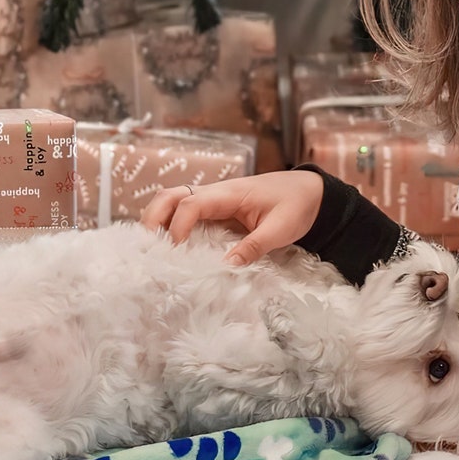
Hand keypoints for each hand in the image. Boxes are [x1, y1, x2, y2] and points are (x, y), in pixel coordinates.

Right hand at [138, 170, 324, 264]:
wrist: (312, 192)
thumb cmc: (297, 205)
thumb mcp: (280, 229)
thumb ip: (253, 247)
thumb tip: (225, 267)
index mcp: (230, 193)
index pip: (191, 203)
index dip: (177, 226)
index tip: (174, 251)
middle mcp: (216, 193)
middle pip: (171, 195)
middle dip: (153, 218)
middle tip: (146, 248)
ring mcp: (215, 200)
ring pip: (174, 201)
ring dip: (158, 220)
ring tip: (151, 250)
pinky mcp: (218, 210)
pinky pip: (187, 213)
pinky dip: (172, 225)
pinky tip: (169, 249)